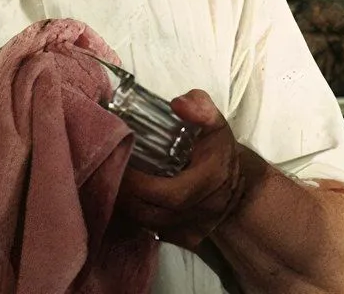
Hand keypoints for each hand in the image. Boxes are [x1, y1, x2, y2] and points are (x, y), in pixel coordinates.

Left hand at [115, 89, 265, 249]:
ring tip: (111, 182)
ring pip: (146, 225)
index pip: (167, 193)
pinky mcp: (183, 239)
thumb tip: (178, 104)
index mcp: (207, 182)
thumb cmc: (218, 151)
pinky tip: (126, 198)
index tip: (119, 161)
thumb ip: (201, 108)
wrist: (237, 187)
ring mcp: (191, 229)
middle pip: (149, 212)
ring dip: (125, 205)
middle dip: (123, 193)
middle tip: (107, 170)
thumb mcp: (216, 124)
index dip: (137, 183)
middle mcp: (199, 212)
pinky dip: (135, 216)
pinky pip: (151, 232)